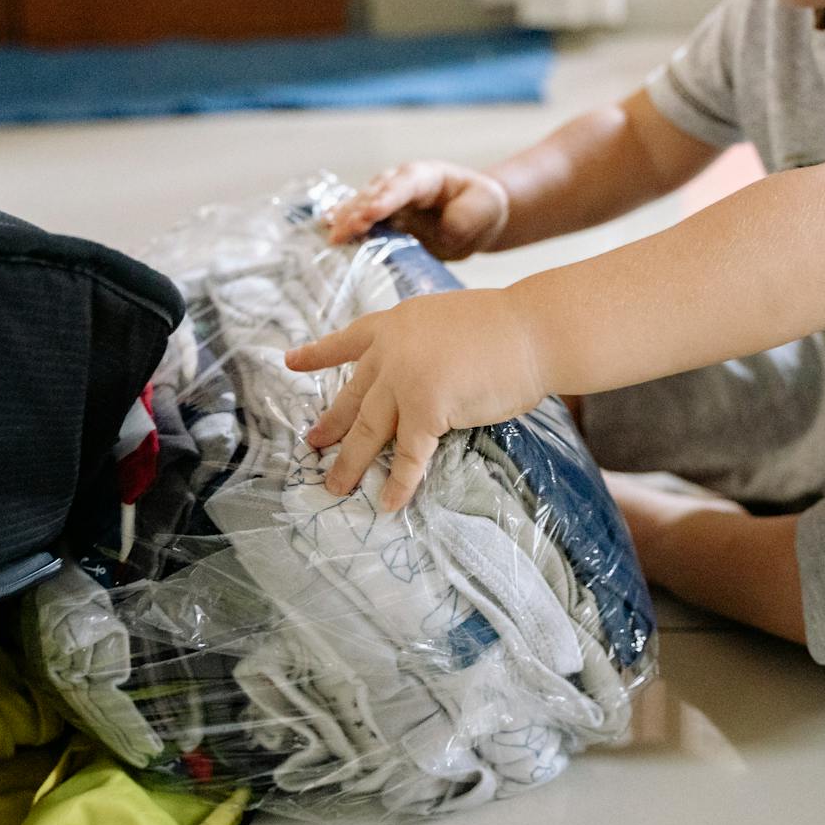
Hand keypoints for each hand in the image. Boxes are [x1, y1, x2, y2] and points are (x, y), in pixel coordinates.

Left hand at [284, 288, 546, 510]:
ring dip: (350, 462)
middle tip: (311, 443)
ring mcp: (405, 379)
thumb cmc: (508, 326)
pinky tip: (388, 503)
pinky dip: (398, 482)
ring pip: (368, 430)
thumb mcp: (450, 321)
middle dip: (331, 423)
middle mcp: (392, 349)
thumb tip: (420, 377)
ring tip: (334, 486)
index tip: (291, 363)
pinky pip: (408, 455)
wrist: (533, 328)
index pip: (349, 340)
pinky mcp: (426, 409)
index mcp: (397, 323)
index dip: (319, 354)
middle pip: (353, 395)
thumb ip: (425, 345)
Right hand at [325, 161, 510, 259]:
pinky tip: (328, 230)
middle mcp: (402, 184)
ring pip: (362, 205)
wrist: (476, 218)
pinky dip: (345, 225)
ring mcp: (389, 201)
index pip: (405, 184)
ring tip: (333, 235)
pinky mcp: (384, 220)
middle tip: (345, 230)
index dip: (388, 197)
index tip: (372, 212)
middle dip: (360, 211)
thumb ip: (464, 218)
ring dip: (347, 220)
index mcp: (428, 176)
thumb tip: (444, 230)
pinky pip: (361, 220)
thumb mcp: (485, 207)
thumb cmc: (481, 206)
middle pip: (376, 193)